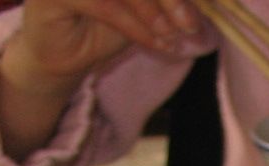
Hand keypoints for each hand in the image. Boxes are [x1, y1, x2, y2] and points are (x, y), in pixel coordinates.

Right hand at [6, 0, 202, 89]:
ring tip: (172, 36)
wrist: (63, 58)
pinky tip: (157, 43)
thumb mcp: (143, 9)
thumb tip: (203, 1)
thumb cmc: (102, 27)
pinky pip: (105, 5)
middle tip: (190, 23)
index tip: (205, 4)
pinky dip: (136, 26)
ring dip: (153, 13)